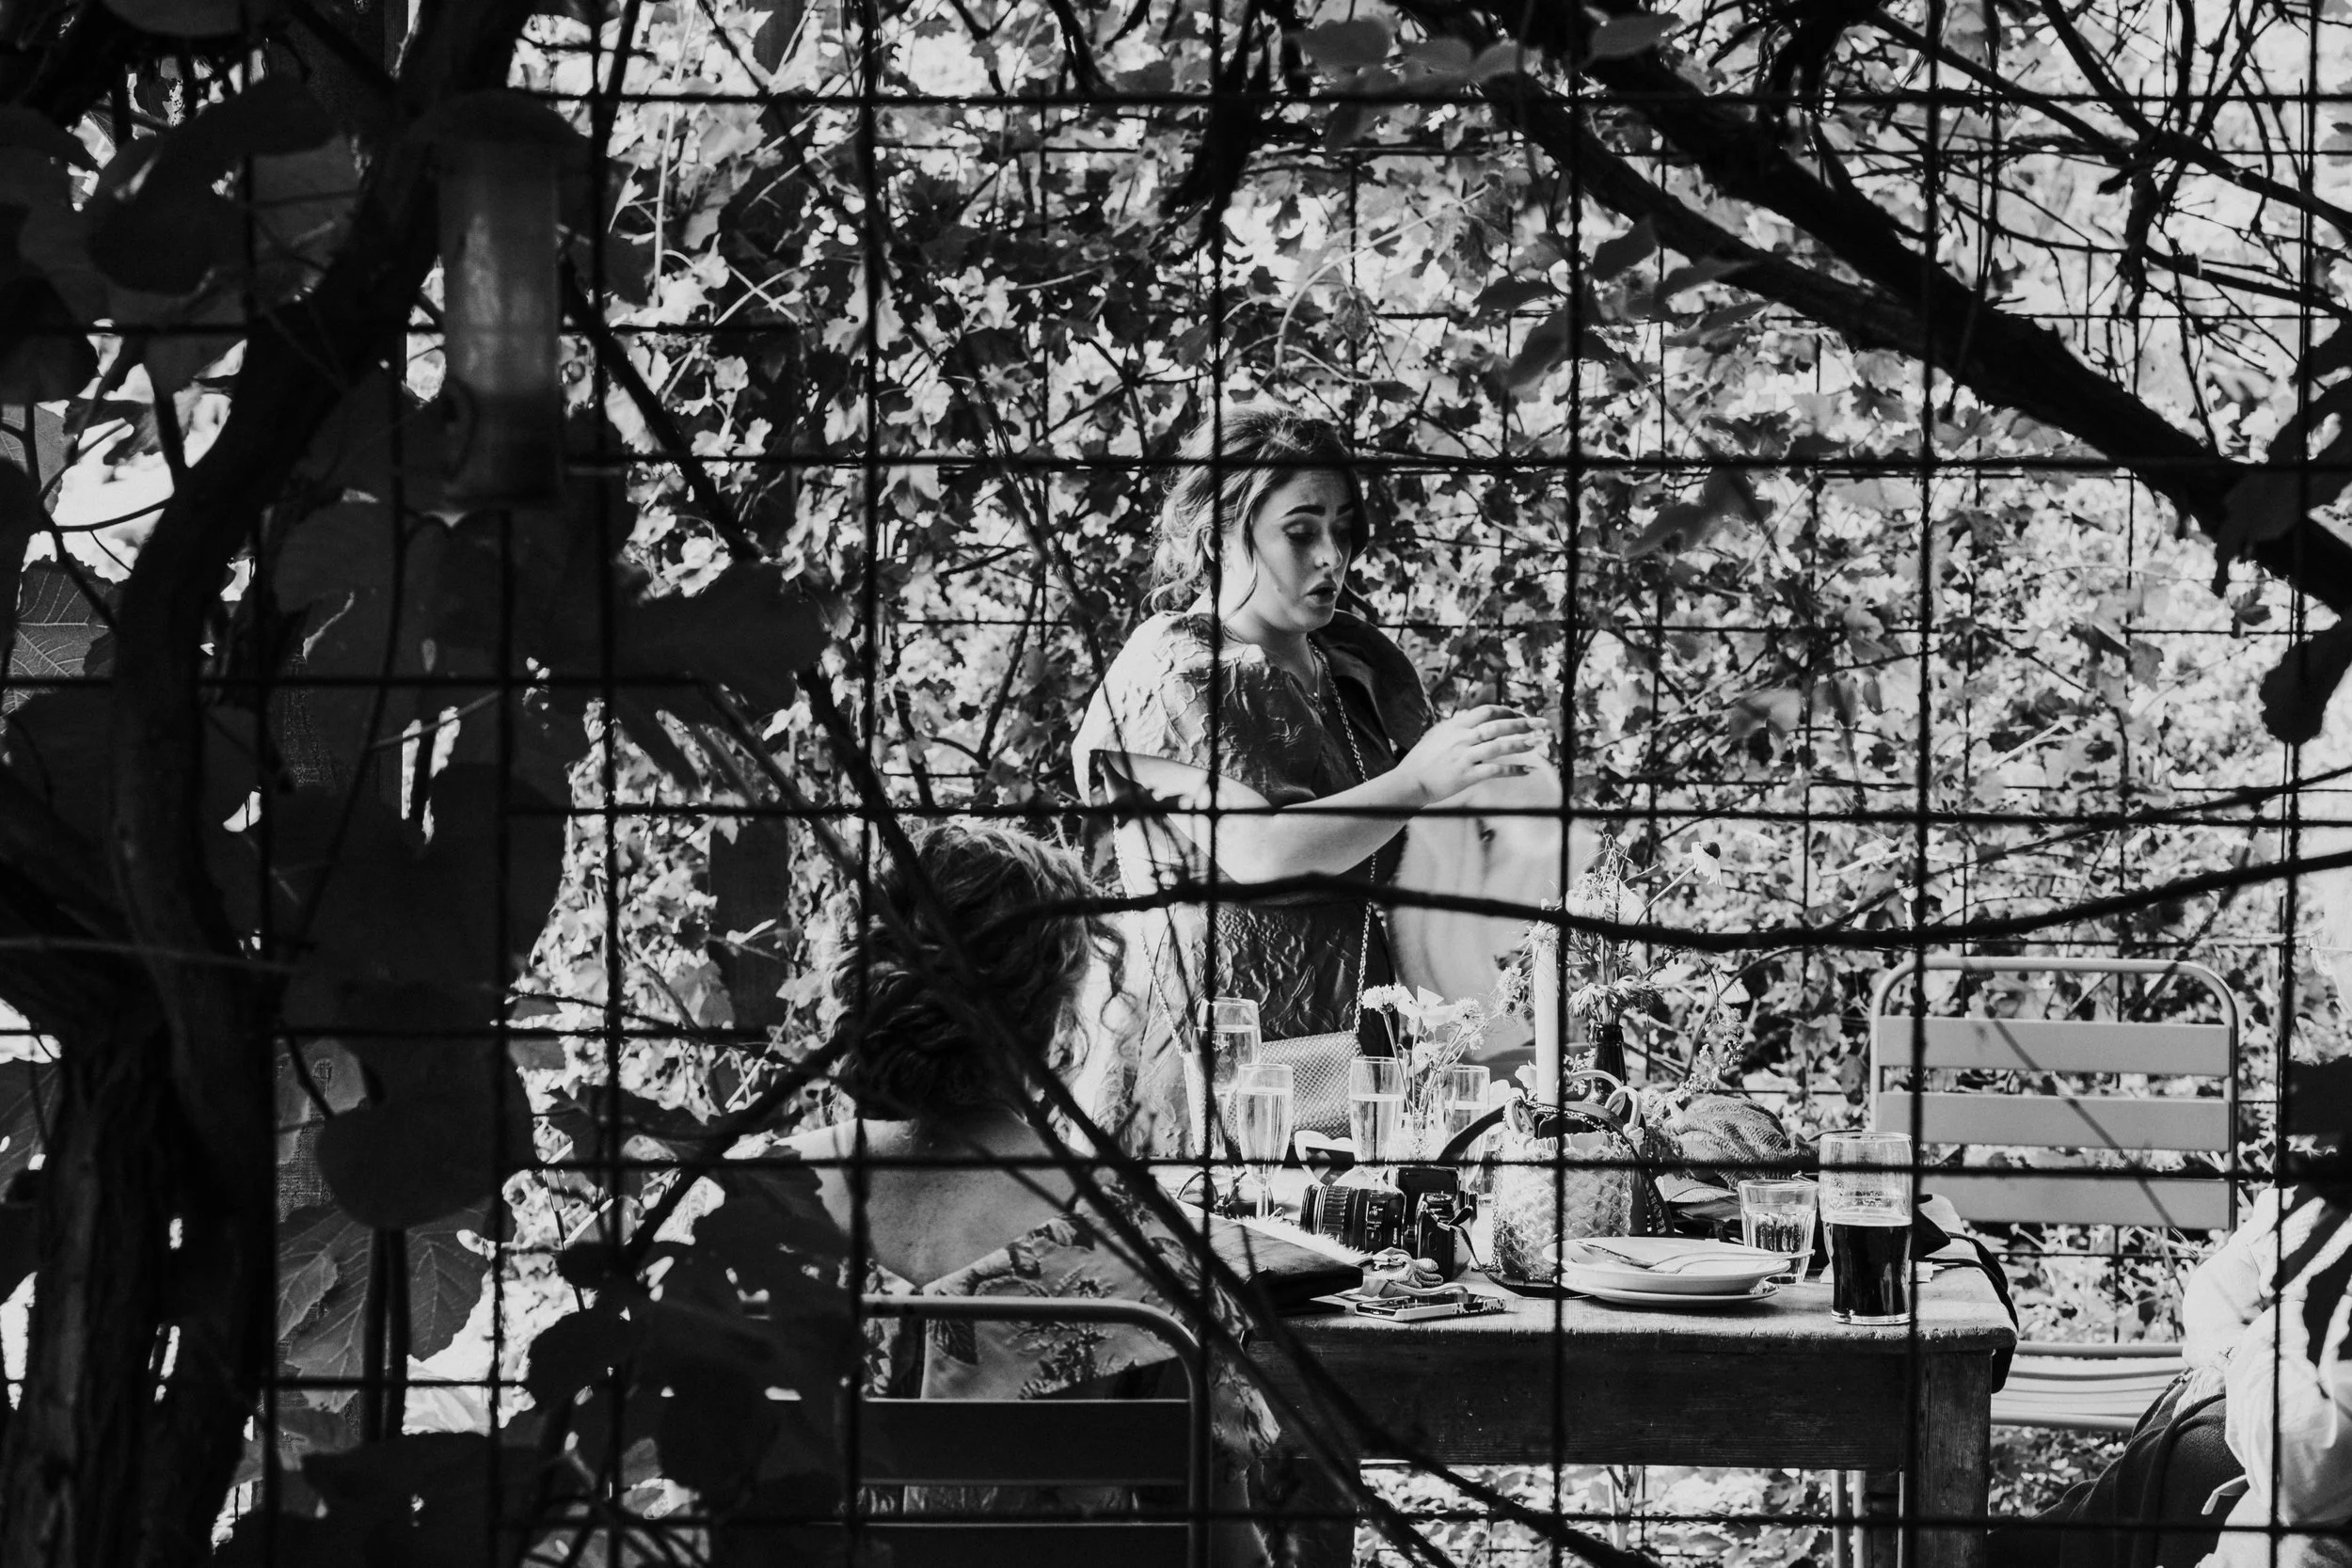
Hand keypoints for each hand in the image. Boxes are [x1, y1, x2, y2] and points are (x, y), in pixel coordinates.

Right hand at [1398, 705, 1543, 802]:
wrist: (1410, 781)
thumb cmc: (1422, 758)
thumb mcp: (1436, 734)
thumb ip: (1454, 725)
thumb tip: (1466, 717)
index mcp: (1456, 726)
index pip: (1487, 711)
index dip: (1507, 711)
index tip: (1521, 715)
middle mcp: (1462, 738)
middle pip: (1497, 726)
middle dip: (1522, 723)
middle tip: (1541, 723)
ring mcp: (1465, 757)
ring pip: (1499, 746)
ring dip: (1520, 744)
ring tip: (1537, 743)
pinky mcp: (1467, 775)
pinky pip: (1495, 770)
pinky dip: (1512, 770)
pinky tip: (1526, 770)